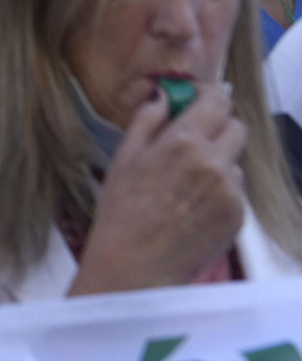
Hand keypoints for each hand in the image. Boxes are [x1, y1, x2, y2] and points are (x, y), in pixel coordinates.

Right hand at [69, 85, 246, 296]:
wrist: (135, 264)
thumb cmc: (121, 210)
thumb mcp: (124, 157)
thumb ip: (147, 120)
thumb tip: (163, 96)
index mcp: (184, 143)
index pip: (217, 102)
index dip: (208, 96)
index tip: (196, 101)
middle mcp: (215, 163)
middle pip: (236, 127)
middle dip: (218, 127)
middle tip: (193, 140)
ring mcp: (230, 191)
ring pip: (235, 161)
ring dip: (218, 162)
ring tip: (186, 184)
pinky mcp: (238, 216)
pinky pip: (234, 191)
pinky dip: (218, 191)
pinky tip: (191, 207)